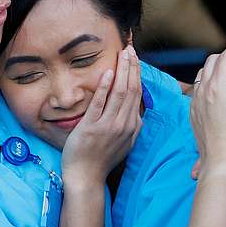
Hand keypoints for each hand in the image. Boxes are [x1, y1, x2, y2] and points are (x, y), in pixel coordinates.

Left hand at [61, 45, 142, 187]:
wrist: (87, 178)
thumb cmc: (101, 160)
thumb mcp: (123, 142)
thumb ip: (129, 126)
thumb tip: (135, 111)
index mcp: (133, 127)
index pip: (138, 94)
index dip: (137, 74)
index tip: (135, 59)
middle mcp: (125, 125)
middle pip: (132, 90)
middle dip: (132, 67)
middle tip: (130, 49)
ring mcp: (109, 126)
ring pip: (120, 93)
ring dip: (122, 71)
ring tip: (122, 54)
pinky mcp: (92, 128)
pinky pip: (100, 103)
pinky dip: (105, 87)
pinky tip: (107, 72)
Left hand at [190, 58, 225, 181]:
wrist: (220, 161)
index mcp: (217, 88)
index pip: (224, 58)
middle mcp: (202, 92)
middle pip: (212, 62)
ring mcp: (195, 102)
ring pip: (204, 74)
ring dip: (220, 72)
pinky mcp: (193, 112)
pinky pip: (200, 88)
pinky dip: (213, 84)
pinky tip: (225, 97)